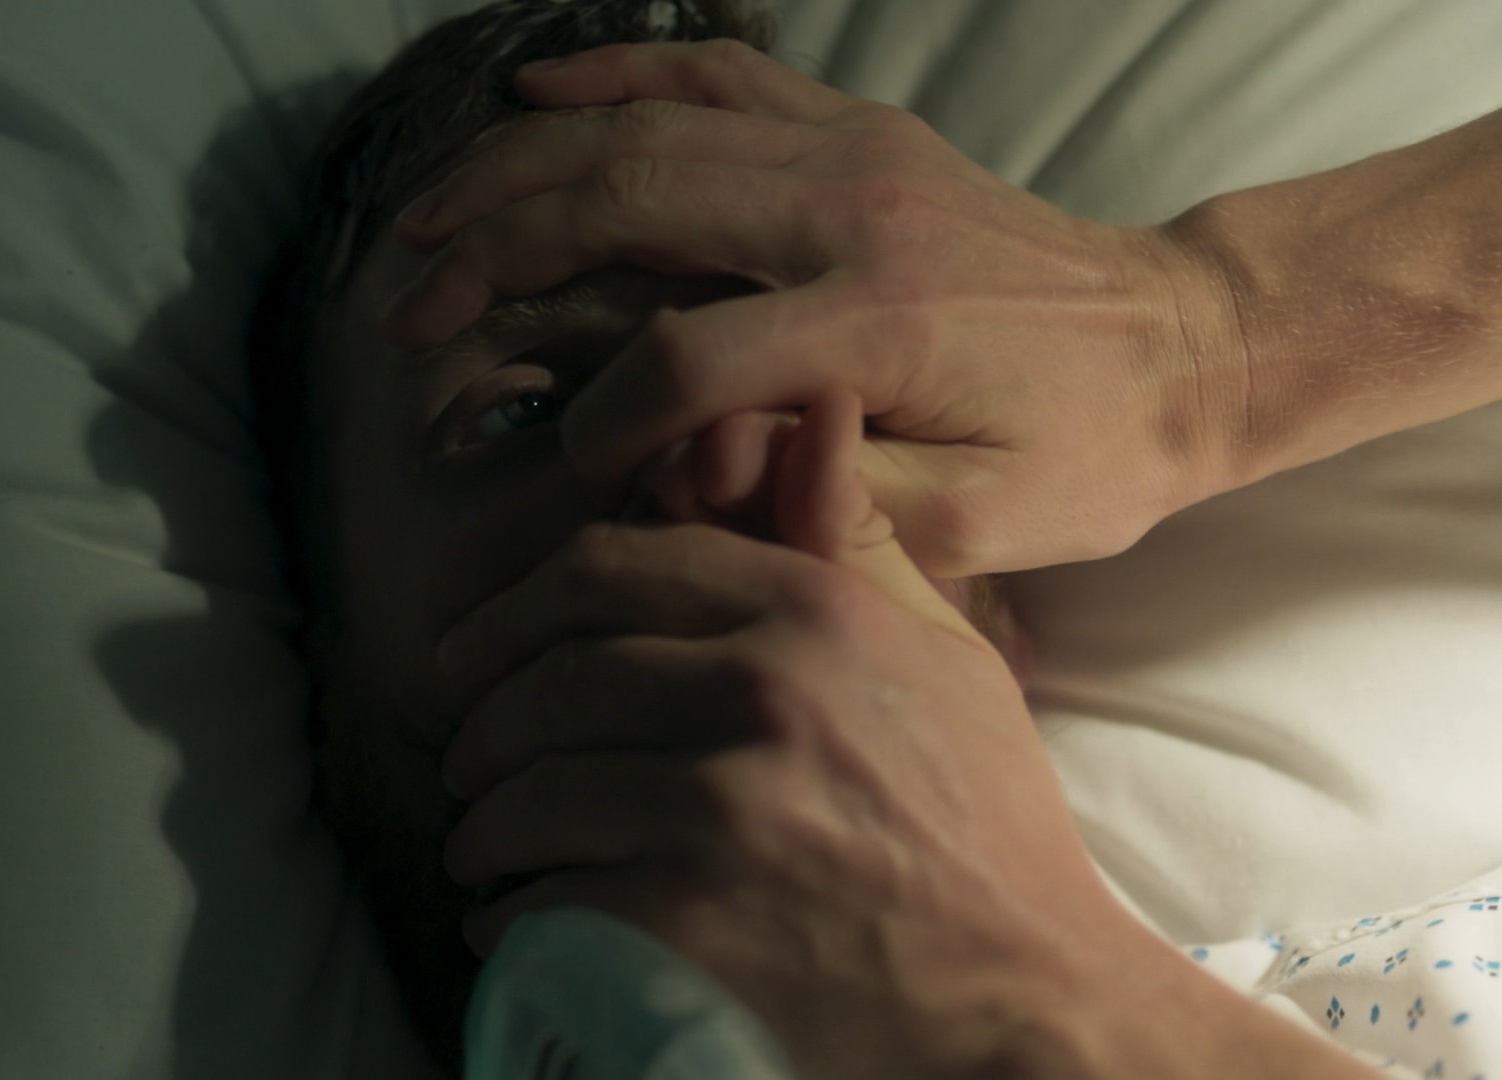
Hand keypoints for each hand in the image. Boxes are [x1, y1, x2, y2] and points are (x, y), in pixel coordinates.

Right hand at [386, 39, 1249, 576]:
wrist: (1179, 346)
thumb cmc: (1085, 455)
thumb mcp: (982, 527)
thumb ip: (833, 500)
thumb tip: (697, 468)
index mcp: (877, 324)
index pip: (682, 362)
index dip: (604, 427)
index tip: (574, 472)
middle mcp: (851, 212)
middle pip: (627, 206)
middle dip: (498, 258)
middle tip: (413, 312)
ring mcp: (852, 153)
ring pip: (647, 130)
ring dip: (520, 168)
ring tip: (427, 220)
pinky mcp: (859, 132)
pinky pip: (716, 77)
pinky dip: (616, 78)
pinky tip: (538, 93)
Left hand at [435, 389, 1149, 1077]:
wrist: (1031, 990)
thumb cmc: (984, 821)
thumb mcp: (945, 654)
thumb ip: (853, 542)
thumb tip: (809, 410)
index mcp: (811, 611)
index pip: (605, 569)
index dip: (514, 611)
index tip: (478, 651)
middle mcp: (758, 691)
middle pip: (551, 682)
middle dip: (485, 726)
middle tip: (469, 760)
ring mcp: (719, 808)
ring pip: (531, 792)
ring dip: (486, 824)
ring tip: (484, 843)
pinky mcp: (686, 923)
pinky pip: (544, 901)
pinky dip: (508, 916)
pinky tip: (510, 919)